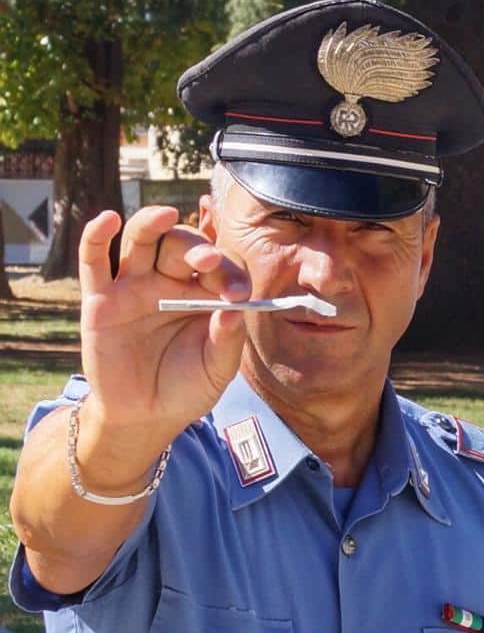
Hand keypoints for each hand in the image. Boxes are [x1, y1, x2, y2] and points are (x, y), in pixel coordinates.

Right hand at [77, 205, 250, 469]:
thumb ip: (227, 340)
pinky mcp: (101, 299)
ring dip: (153, 223)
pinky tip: (108, 220)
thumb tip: (236, 310)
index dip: (228, 273)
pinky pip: (95, 261)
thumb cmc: (185, 389)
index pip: (218, 267)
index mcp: (203, 293)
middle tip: (208, 262)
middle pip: (181, 245)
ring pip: (141, 240)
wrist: (144, 417)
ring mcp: (134, 286)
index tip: (238, 294)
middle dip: (196, 248)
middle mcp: (169, 282)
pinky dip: (97, 236)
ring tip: (167, 215)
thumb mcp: (216, 370)